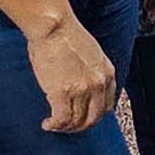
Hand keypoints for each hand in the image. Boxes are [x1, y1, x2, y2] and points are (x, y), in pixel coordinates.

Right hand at [26, 10, 117, 134]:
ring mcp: (82, 90)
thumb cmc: (65, 33)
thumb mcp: (90, 52)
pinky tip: (47, 124)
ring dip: (65, 128)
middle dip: (81, 126)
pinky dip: (54, 125)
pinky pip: (61, 119)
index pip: (107, 104)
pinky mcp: (63, 94)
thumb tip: (81, 83)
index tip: (84, 117)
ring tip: (54, 125)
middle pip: (94, 117)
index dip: (95, 115)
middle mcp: (99, 84)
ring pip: (77, 121)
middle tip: (68, 127)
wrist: (53, 26)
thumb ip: (91, 70)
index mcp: (107, 72)